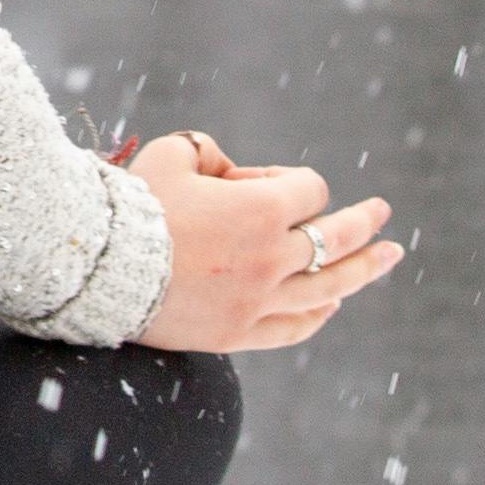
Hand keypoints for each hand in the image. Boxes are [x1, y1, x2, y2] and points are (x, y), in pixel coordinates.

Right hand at [124, 132, 397, 353]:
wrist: (97, 267)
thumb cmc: (133, 204)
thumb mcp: (172, 155)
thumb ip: (211, 152)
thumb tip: (232, 173)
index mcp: (261, 210)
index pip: (309, 191)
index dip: (288, 182)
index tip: (256, 184)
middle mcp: (271, 257)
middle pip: (335, 237)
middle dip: (363, 221)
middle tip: (382, 214)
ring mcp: (258, 300)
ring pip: (328, 286)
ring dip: (363, 268)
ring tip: (388, 256)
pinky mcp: (238, 332)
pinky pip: (293, 326)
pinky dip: (318, 313)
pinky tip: (334, 302)